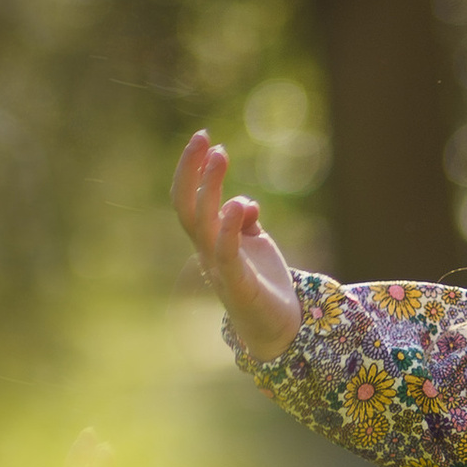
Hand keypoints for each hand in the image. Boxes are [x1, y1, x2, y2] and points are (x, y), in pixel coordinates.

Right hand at [172, 129, 301, 359]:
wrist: (279, 328)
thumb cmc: (263, 284)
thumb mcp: (256, 244)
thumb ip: (245, 221)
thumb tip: (245, 202)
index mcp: (209, 240)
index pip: (190, 199)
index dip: (192, 169)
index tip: (205, 138)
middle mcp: (207, 251)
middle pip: (187, 205)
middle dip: (192, 170)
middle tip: (204, 138)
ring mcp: (219, 268)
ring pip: (203, 223)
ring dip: (209, 187)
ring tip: (220, 156)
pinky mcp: (238, 285)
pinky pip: (226, 253)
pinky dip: (229, 228)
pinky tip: (238, 204)